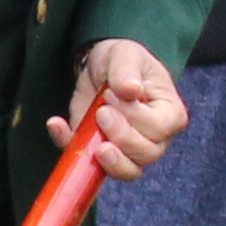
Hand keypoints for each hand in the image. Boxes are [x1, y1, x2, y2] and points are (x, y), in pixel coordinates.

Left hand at [61, 38, 186, 180]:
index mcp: (168, 113)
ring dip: (108, 161)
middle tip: (101, 112)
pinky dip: (70, 147)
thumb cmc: (124, 60)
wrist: (101, 67)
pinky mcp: (101, 153)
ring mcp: (129, 151)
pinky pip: (89, 165)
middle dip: (121, 137)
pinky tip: (57, 125)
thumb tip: (130, 90)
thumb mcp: (126, 54)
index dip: (136, 117)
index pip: (160, 128)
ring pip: (127, 171)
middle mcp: (154, 138)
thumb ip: (127, 71)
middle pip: (146, 154)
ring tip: (95, 144)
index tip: (112, 96)